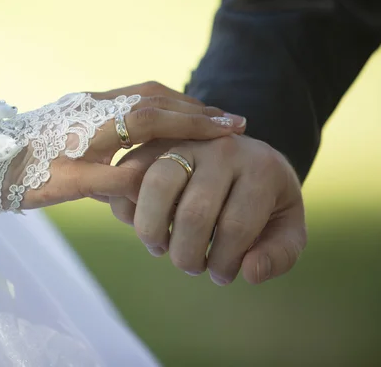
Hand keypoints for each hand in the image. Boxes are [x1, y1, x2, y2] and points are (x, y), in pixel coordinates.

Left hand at [0, 88, 245, 212]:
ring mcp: (89, 103)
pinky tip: (167, 123)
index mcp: (96, 123)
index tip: (230, 131)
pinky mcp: (83, 108)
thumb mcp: (67, 186)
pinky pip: (132, 100)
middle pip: (157, 98)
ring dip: (180, 106)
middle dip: (196, 110)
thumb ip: (114, 182)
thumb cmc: (22, 177)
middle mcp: (97, 105)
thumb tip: (158, 181)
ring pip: (145, 95)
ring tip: (209, 121)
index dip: (194, 126)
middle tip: (233, 123)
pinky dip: (159, 108)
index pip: (156, 119)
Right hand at [95, 82, 305, 284]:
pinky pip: (129, 175)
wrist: (245, 153)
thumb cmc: (265, 198)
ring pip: (156, 185)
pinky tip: (146, 224)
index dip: (224, 262)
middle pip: (194, 212)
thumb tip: (249, 273)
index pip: (235, 226)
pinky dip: (128, 207)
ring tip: (161, 247)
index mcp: (261, 168)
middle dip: (187, 255)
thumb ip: (279, 255)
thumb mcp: (287, 226)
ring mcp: (186, 140)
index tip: (222, 275)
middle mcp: (222, 148)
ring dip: (152, 230)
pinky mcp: (156, 143)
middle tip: (192, 266)